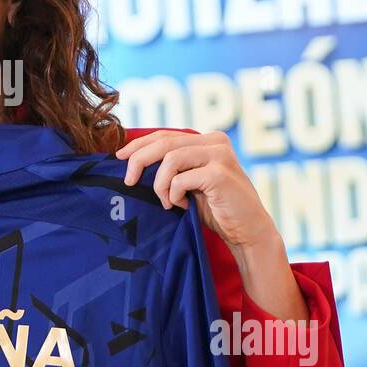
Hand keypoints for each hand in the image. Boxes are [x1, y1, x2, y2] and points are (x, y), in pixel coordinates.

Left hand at [115, 129, 278, 252]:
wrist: (247, 232)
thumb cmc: (216, 210)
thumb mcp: (190, 183)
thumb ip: (173, 167)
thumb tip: (133, 160)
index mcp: (208, 140)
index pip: (165, 134)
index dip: (139, 144)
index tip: (119, 156)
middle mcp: (216, 141)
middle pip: (164, 142)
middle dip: (139, 160)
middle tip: (129, 181)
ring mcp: (220, 155)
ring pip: (170, 159)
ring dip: (160, 184)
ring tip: (167, 202)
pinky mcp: (220, 173)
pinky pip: (181, 179)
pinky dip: (174, 194)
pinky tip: (182, 206)